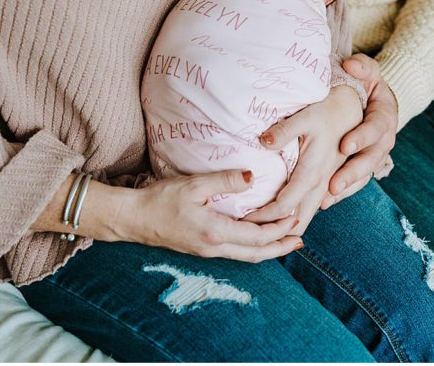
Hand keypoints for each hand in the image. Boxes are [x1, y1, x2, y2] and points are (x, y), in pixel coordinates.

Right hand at [120, 169, 302, 262]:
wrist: (133, 218)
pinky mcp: (201, 248)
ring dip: (268, 250)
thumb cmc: (159, 200)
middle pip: (257, 254)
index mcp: (215, 232)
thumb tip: (252, 176)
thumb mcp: (192, 186)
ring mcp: (207, 251)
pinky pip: (235, 253)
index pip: (257, 236)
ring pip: (246, 256)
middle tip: (300, 239)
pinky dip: (252, 248)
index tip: (294, 218)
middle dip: (281, 247)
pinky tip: (255, 239)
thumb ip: (223, 181)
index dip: (279, 230)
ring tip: (285, 242)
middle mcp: (214, 247)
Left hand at [244, 85, 361, 232]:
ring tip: (261, 230)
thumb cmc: (326, 111)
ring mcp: (329, 184)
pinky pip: (313, 207)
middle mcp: (323, 184)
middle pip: (297, 220)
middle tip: (247, 232)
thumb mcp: (303, 117)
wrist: (353, 109)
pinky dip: (297, 216)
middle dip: (273, 230)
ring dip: (285, 226)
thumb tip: (262, 142)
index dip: (262, 217)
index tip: (241, 219)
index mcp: (313, 172)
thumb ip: (282, 131)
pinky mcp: (330, 181)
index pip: (284, 206)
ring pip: (307, 216)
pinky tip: (281, 218)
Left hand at [319, 54, 398, 208]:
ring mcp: (374, 155)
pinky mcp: (363, 166)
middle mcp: (383, 140)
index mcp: (384, 116)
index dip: (361, 138)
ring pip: (363, 175)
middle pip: (371, 159)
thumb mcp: (366, 70)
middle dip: (352, 172)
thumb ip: (361, 66)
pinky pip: (355, 182)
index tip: (345, 146)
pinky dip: (341, 192)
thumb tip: (351, 64)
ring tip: (326, 198)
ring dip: (345, 187)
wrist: (375, 97)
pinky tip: (323, 203)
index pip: (375, 128)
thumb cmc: (366, 83)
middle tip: (334, 183)